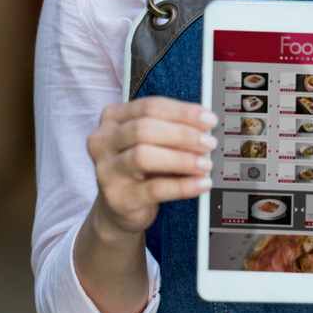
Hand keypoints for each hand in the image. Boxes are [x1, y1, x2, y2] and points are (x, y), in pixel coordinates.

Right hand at [85, 96, 216, 237]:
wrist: (119, 205)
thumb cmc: (139, 165)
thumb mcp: (152, 140)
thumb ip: (173, 128)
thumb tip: (206, 125)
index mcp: (113, 118)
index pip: (150, 107)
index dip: (183, 112)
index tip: (209, 119)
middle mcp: (103, 141)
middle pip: (144, 129)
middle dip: (183, 135)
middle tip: (209, 142)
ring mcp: (106, 171)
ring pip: (144, 157)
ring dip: (182, 159)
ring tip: (206, 164)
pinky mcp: (117, 198)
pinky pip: (153, 189)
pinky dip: (182, 186)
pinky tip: (201, 183)